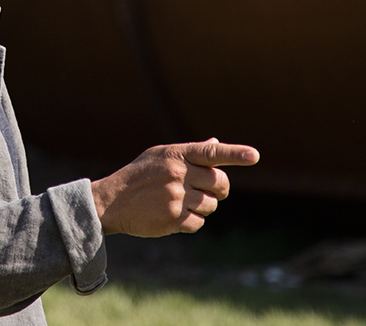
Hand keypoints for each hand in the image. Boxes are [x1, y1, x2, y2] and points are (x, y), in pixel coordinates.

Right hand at [90, 138, 258, 236]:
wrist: (111, 201)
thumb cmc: (138, 175)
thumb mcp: (160, 156)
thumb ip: (189, 152)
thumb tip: (215, 143)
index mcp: (176, 154)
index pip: (212, 152)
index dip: (235, 153)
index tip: (254, 155)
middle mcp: (178, 173)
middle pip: (219, 182)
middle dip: (219, 189)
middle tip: (210, 191)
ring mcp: (176, 196)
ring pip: (211, 205)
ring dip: (203, 207)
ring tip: (182, 203)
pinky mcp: (173, 217)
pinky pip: (199, 222)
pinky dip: (192, 222)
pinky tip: (175, 216)